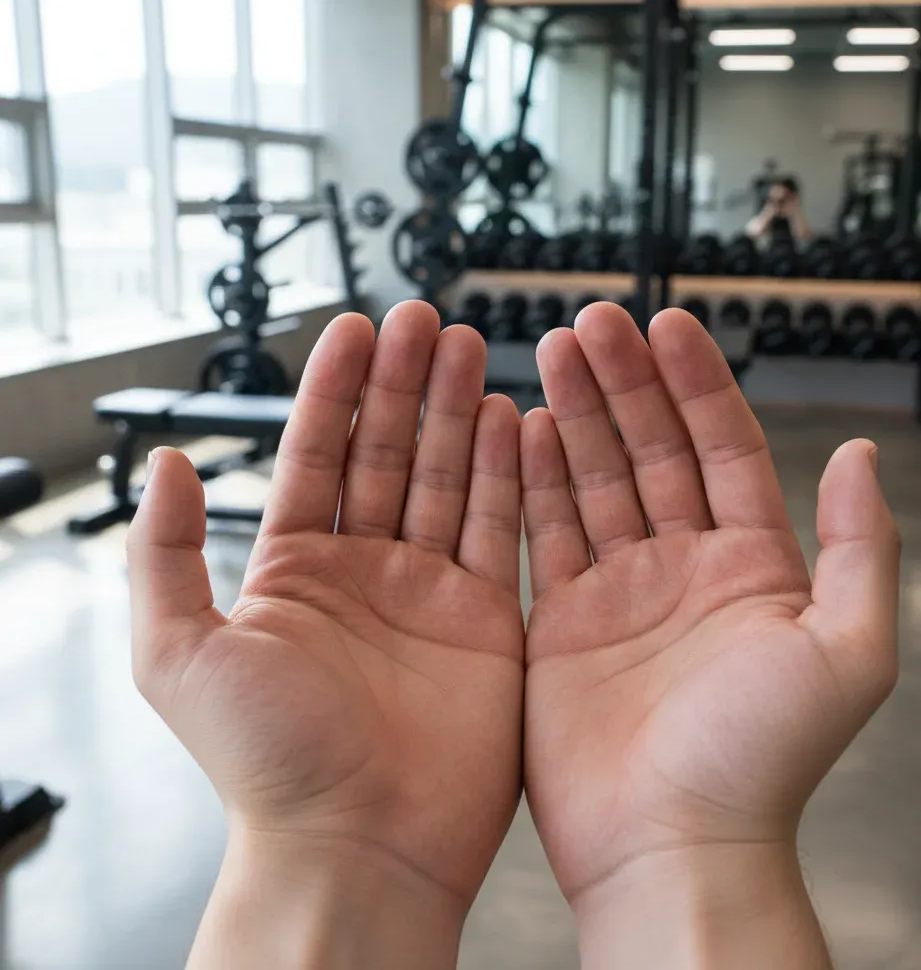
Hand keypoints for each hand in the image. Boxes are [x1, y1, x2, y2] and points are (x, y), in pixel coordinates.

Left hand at [128, 302, 523, 966]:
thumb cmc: (266, 763)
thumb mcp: (177, 654)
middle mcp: (366, 572)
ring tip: (466, 348)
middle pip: (388, 452)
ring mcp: (430, 592)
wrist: (357, 846)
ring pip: (447, 477)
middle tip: (423, 319)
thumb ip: (164, 554)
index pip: (318, 454)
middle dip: (405, 383)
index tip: (355, 328)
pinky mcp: (488, 619)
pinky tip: (511, 418)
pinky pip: (498, 529)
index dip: (336, 389)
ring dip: (457, 411)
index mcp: (295, 571)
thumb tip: (167, 463)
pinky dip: (507, 473)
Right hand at [522, 304, 898, 964]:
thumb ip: (858, 548)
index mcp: (752, 566)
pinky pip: (546, 533)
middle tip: (592, 322)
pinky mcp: (562, 621)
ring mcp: (620, 591)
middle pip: (652, 449)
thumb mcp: (847, 651)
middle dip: (624, 382)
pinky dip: (534, 480)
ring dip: (575, 415)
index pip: (723, 446)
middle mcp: (684, 568)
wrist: (671, 846)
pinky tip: (522, 428)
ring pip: (595, 479)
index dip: (696, 382)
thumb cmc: (760, 762)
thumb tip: (861, 457)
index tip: (668, 324)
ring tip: (552, 352)